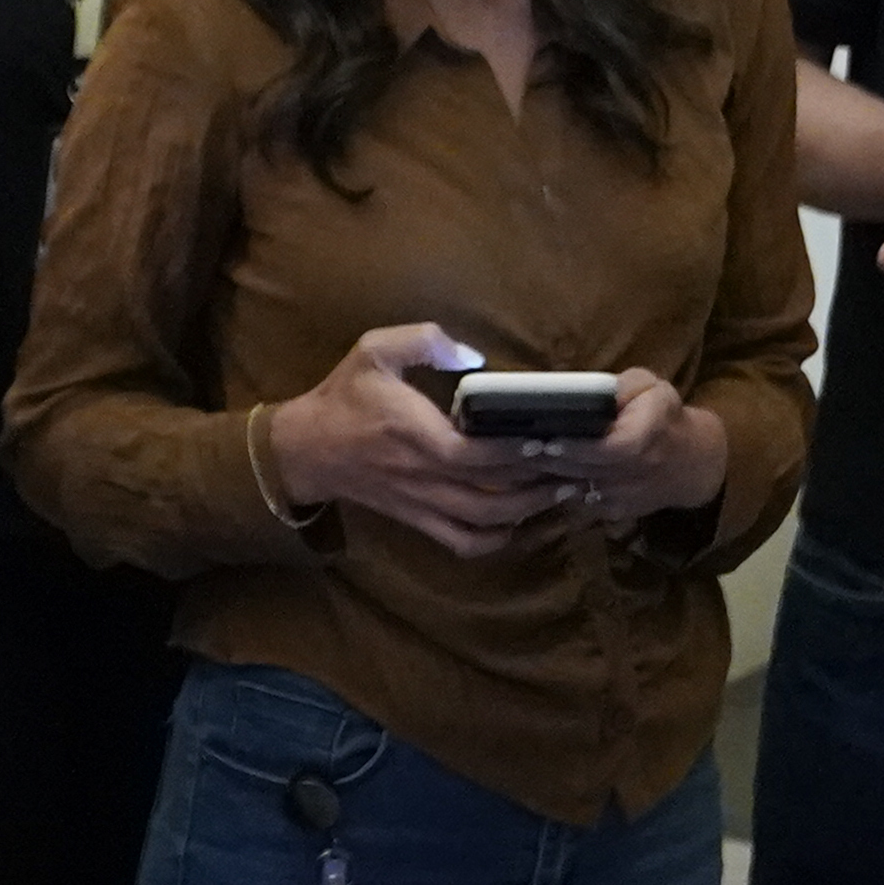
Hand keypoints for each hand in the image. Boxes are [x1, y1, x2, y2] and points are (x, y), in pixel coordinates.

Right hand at [257, 324, 571, 559]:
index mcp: (417, 435)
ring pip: (486, 524)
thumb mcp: (374, 350)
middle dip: (540, 484)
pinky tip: (522, 519)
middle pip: (495, 496)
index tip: (555, 436)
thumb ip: (423, 342)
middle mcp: (424, 477)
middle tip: (577, 465)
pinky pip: (465, 542)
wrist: (306, 449)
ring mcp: (423, 505)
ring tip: (563, 490)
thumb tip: (472, 355)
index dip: (521, 450)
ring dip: (529, 512)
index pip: (479, 454)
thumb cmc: (344, 396)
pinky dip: (499, 538)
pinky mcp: (419, 521)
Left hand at [502, 368, 727, 531]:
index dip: (582, 446)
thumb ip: (624, 388)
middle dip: (549, 460)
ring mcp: (624, 498)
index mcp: (650, 435)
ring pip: (577, 491)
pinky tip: (526, 480)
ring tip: (513, 462)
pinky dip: (551, 494)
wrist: (691, 463)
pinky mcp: (612, 513)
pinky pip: (577, 505)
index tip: (549, 438)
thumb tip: (589, 391)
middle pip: (587, 470)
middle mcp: (638, 471)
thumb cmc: (664, 415)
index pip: (617, 448)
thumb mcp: (652, 387)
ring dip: (543, 479)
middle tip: (514, 447)